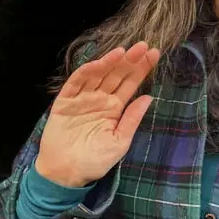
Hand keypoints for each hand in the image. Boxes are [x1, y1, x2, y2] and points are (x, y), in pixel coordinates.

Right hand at [34, 42, 160, 188]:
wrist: (65, 173)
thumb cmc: (93, 161)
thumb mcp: (119, 142)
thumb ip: (132, 119)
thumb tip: (149, 97)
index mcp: (114, 108)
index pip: (130, 84)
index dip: (141, 69)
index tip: (154, 54)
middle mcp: (99, 99)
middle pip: (116, 75)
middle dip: (129, 61)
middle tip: (143, 46)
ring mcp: (81, 99)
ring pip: (97, 75)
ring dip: (109, 62)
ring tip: (123, 51)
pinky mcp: (64, 102)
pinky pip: (75, 83)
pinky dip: (85, 72)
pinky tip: (98, 64)